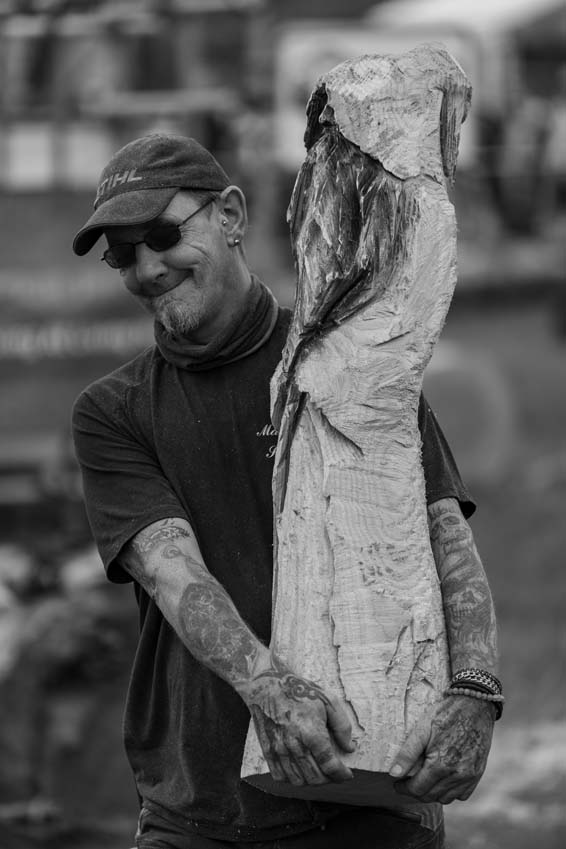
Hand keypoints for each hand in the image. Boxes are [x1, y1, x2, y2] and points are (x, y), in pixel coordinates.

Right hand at [243, 655, 355, 785]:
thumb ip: (342, 726)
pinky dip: (292, 779)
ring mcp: (279, 749)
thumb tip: (349, 748)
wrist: (268, 684)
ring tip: (318, 771)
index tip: (347, 775)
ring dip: (311, 781)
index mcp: (312, 732)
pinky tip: (299, 770)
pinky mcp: (267, 750)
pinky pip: (279, 776)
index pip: (330, 766)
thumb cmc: (300, 690)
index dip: (341, 775)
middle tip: (334, 772)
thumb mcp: (328, 700)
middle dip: (329, 779)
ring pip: (298, 781)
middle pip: (315, 778)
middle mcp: (294, 744)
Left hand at [389, 695, 494, 803]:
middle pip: (431, 796)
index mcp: (440, 765)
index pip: (418, 790)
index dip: (404, 789)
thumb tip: (394, 774)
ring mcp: (469, 776)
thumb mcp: (422, 728)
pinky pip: (462, 795)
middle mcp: (457, 775)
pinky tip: (443, 778)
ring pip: (446, 798)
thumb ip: (407, 753)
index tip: (397, 784)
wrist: (474, 705)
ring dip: (433, 793)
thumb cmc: (446, 714)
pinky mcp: (477, 774)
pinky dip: (451, 791)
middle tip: (408, 782)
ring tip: (425, 779)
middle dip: (416, 792)